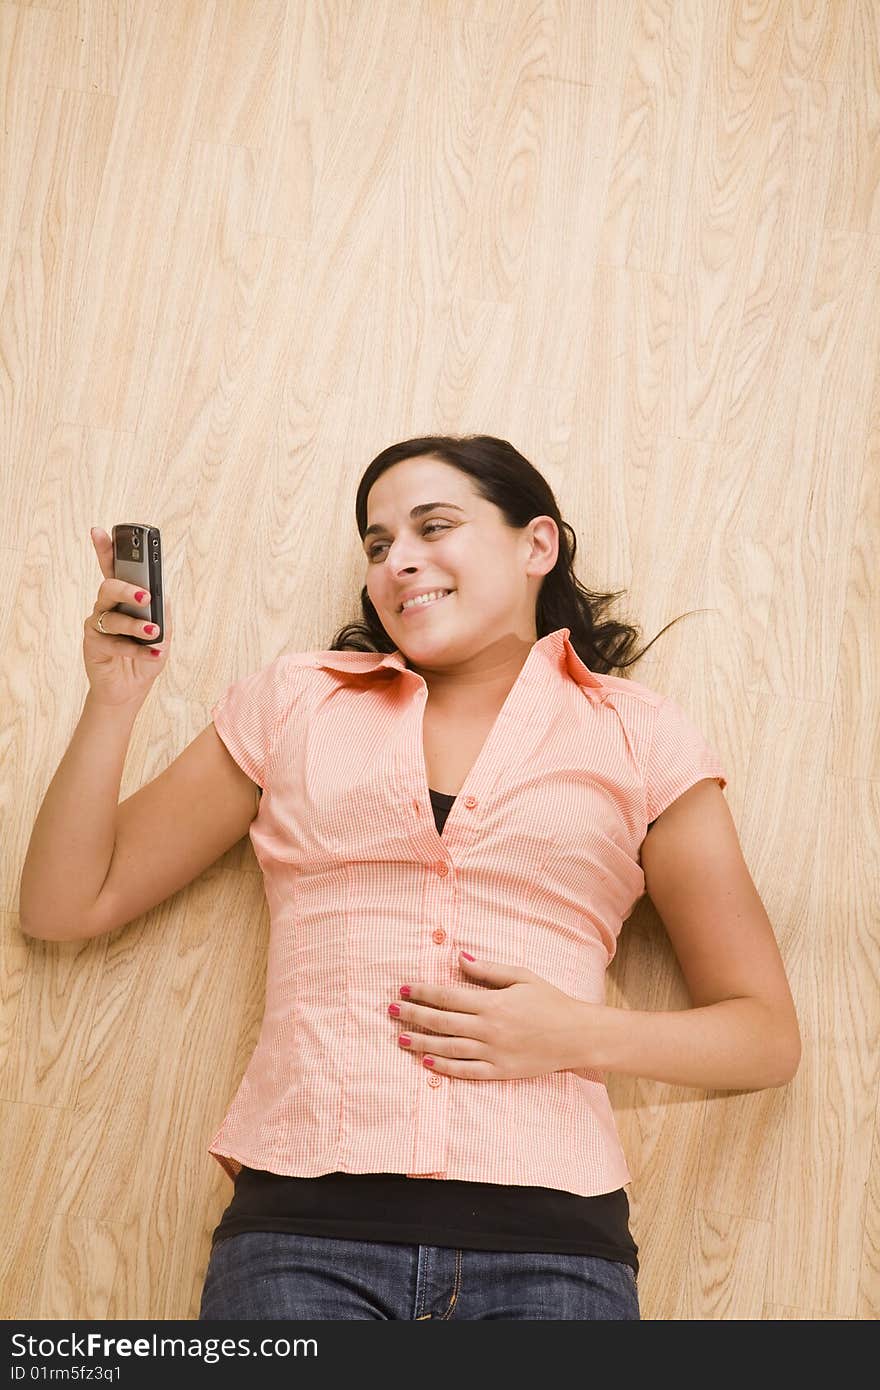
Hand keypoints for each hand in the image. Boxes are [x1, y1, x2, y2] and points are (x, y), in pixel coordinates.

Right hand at [84, 528, 171, 707]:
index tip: (100, 531)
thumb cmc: (145, 655)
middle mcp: (107, 606)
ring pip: (112, 615)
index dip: (104, 548)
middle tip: (145, 596)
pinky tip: (153, 653)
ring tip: (154, 632)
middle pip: (109, 586)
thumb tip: (159, 591)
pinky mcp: (93, 644)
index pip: (112, 568)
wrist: (131, 689)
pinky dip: (137, 650)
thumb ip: (161, 609)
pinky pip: (115, 642)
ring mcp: (98, 623)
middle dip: (127, 588)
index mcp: (124, 597)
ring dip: (136, 625)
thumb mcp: (163, 631)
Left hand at [387, 951, 607, 1079]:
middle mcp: (488, 1029)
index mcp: (492, 1003)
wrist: (577, 1035)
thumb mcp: (522, 977)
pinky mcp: (500, 1071)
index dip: (422, 992)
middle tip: (390, 1011)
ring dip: (421, 1042)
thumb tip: (460, 957)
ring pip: (448, 1048)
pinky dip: (444, 1067)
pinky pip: (466, 1070)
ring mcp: (493, 1052)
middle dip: (413, 1015)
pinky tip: (427, 1062)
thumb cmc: (550, 1001)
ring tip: (400, 1038)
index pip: (447, 997)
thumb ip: (488, 970)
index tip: (403, 989)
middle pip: (441, 1022)